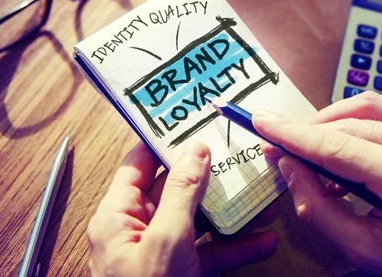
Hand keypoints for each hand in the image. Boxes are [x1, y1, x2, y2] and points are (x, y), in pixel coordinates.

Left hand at [87, 140, 277, 276]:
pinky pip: (209, 252)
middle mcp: (137, 229)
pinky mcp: (181, 273)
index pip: (138, 163)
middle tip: (234, 151)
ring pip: (198, 220)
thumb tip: (195, 151)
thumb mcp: (166, 241)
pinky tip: (263, 239)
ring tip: (258, 191)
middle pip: (174, 189)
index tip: (191, 120)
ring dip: (229, 210)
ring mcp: (161, 253)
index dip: (163, 139)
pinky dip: (235, 246)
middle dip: (208, 174)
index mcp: (118, 215)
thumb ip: (181, 193)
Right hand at [253, 92, 381, 276]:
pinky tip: (341, 139)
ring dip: (329, 120)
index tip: (261, 122)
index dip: (293, 135)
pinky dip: (354, 117)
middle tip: (279, 145)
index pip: (337, 147)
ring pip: (365, 105)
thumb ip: (318, 209)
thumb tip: (288, 167)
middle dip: (306, 131)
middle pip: (348, 123)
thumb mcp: (366, 250)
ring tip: (309, 145)